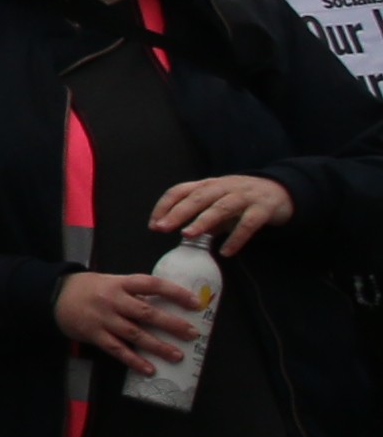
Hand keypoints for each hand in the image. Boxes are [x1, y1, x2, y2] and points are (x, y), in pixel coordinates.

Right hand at [55, 267, 206, 373]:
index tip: (196, 303)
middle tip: (192, 334)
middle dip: (171, 324)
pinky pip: (117, 349)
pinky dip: (134, 360)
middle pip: (146, 312)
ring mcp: (103, 318)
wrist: (53, 296)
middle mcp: (113, 300)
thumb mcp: (111, 281)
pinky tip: (149, 369)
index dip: (175, 293)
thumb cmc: (88, 288)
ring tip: (177, 355)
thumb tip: (166, 303)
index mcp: (120, 283)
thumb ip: (134, 291)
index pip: (152, 284)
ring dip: (157, 346)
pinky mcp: (94, 335)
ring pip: (134, 333)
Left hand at [150, 173, 293, 252]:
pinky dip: (236, 238)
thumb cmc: (242, 199)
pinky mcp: (263, 208)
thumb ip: (201, 215)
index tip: (154, 224)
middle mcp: (224, 187)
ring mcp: (244, 196)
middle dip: (178, 212)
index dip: (165, 205)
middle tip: (162, 228)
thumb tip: (181, 234)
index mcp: (208, 184)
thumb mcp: (218, 202)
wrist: (281, 190)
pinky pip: (248, 224)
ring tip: (187, 235)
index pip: (180, 190)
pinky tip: (226, 252)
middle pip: (198, 197)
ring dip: (202, 221)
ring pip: (220, 207)